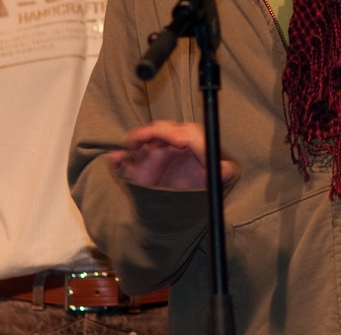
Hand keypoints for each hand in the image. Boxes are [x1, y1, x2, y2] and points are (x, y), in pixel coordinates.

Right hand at [108, 120, 237, 189]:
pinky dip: (118, 160)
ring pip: (138, 141)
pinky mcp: (136, 175)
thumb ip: (225, 170)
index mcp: (187, 143)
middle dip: (161, 132)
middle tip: (166, 145)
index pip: (184, 130)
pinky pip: (123, 164)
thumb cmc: (205, 186)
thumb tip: (225, 167)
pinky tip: (115, 159)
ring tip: (137, 144)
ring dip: (137, 139)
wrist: (187, 210)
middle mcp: (167, 147)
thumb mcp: (221, 178)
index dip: (183, 132)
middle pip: (159, 129)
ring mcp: (150, 159)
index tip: (183, 142)